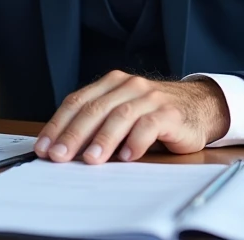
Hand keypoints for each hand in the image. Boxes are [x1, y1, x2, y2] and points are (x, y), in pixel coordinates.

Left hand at [34, 71, 229, 164]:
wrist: (198, 106)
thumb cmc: (152, 114)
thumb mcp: (121, 114)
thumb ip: (97, 124)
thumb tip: (62, 150)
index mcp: (111, 83)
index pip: (77, 101)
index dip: (58, 124)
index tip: (45, 147)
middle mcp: (129, 86)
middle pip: (95, 108)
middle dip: (74, 133)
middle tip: (61, 156)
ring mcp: (150, 97)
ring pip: (121, 115)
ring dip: (103, 139)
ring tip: (91, 160)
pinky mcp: (170, 113)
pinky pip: (149, 125)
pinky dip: (136, 141)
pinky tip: (127, 157)